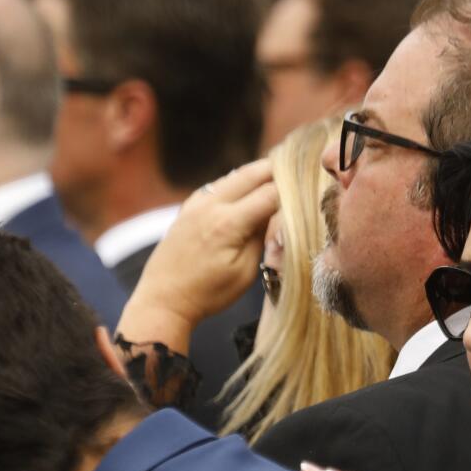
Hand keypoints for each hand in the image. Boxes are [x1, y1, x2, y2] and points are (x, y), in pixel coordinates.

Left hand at [118, 159, 279, 346]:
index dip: (292, 191)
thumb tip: (279, 214)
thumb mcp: (245, 272)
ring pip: (234, 175)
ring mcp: (196, 203)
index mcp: (229, 223)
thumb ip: (262, 238)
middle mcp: (211, 205)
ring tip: (277, 179)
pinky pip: (218, 185)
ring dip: (256, 175)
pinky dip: (236, 184)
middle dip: (276, 171)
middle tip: (297, 172)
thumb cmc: (207, 294)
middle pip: (252, 173)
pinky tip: (247, 192)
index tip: (307, 190)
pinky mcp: (188, 207)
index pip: (270, 194)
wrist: (163, 299)